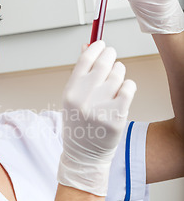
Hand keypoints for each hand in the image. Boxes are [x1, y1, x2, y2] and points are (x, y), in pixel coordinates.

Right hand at [57, 41, 136, 195]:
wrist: (84, 155)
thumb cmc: (78, 125)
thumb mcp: (72, 98)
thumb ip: (80, 74)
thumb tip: (88, 47)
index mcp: (70, 91)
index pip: (86, 59)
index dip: (96, 47)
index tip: (101, 45)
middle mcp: (84, 97)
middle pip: (104, 62)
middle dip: (111, 56)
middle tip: (112, 58)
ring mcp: (101, 107)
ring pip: (119, 74)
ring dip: (119, 74)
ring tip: (114, 84)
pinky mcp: (117, 116)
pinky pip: (129, 88)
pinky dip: (128, 87)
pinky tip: (122, 93)